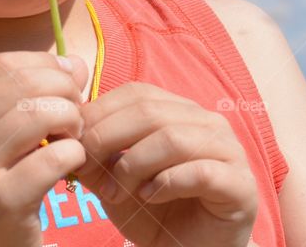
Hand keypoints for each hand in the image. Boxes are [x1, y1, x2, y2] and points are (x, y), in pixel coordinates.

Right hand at [0, 52, 88, 246]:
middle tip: (74, 113)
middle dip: (64, 91)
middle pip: (26, 84)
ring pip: (42, 114)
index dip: (42, 65)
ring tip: (73, 137)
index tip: (65, 81)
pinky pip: (57, 157)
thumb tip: (74, 61)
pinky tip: (71, 163)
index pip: (2, 64)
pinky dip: (75, 154)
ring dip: (72, 120)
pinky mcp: (4, 200)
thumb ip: (24, 94)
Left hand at [75, 83, 257, 246]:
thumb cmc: (154, 212)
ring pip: (173, 138)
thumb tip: (64, 135)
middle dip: (108, 138)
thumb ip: (96, 156)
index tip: (71, 142)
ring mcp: (229, 151)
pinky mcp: (241, 184)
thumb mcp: (114, 180)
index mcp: (179, 111)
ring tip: (115, 193)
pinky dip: (166, 183)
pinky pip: (201, 171)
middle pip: (150, 111)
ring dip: (134, 165)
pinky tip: (148, 197)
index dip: (99, 113)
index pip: (135, 94)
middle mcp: (207, 122)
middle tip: (86, 169)